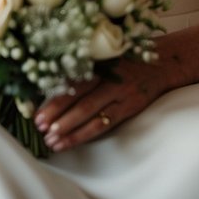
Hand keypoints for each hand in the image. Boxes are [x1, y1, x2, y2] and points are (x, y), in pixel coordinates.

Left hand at [34, 57, 170, 151]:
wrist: (162, 62)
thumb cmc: (125, 59)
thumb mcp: (103, 57)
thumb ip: (82, 68)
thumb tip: (51, 83)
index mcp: (98, 64)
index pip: (72, 85)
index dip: (54, 100)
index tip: (37, 113)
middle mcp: (108, 79)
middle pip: (79, 101)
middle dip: (57, 117)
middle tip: (40, 128)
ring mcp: (120, 95)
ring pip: (91, 116)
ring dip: (69, 130)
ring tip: (52, 141)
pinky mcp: (129, 108)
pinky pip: (105, 124)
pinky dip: (86, 134)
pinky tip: (71, 142)